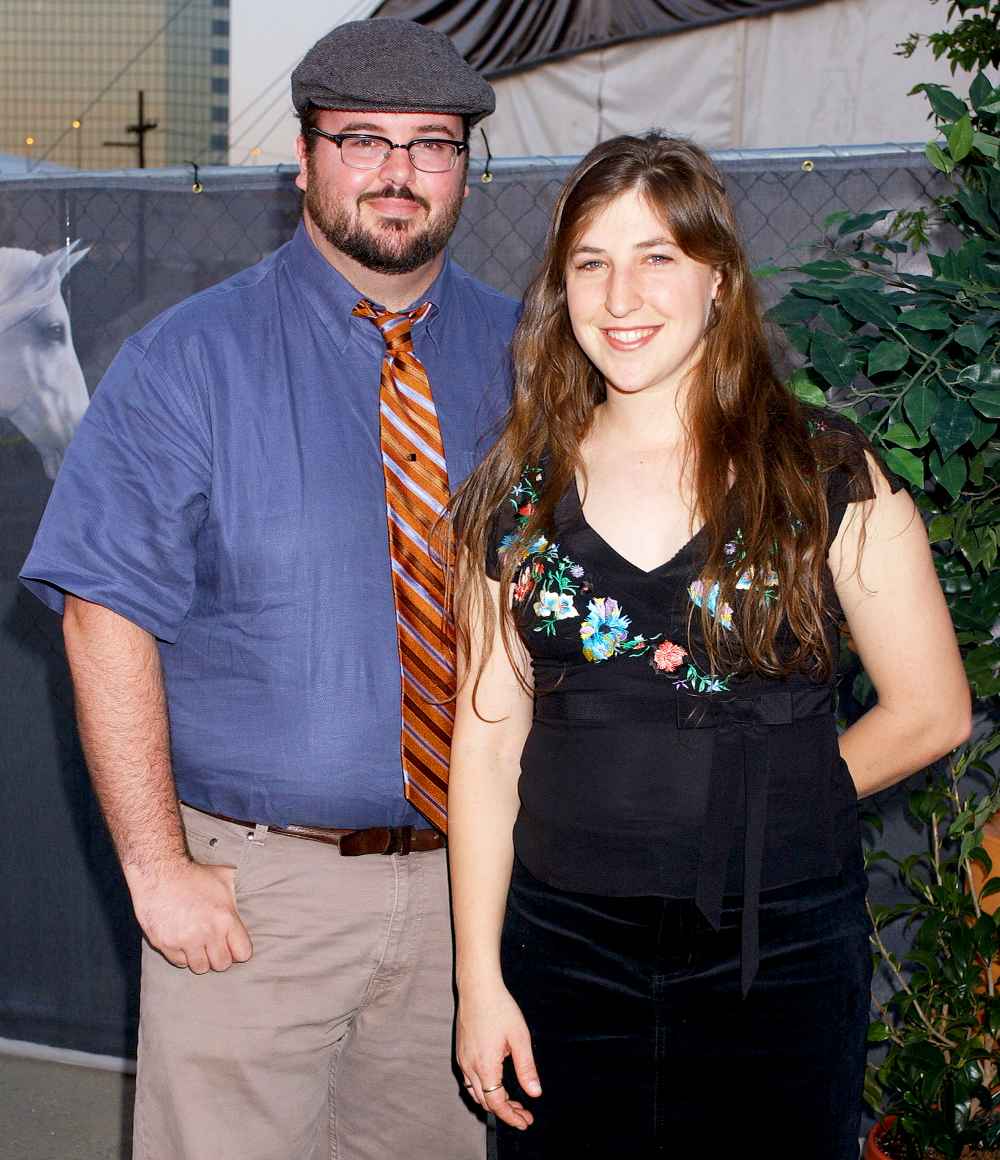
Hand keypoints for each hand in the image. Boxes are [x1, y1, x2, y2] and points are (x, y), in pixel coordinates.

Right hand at [125, 858, 252, 972]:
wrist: (159, 871)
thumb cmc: (192, 873)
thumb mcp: (223, 878)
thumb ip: (235, 896)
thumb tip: (249, 893)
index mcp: (226, 918)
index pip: (243, 953)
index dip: (238, 951)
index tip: (232, 946)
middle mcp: (208, 933)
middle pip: (222, 964)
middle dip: (220, 957)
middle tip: (214, 947)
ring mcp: (185, 941)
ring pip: (200, 968)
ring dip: (201, 959)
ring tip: (198, 946)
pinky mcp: (166, 944)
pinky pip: (179, 962)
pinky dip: (182, 956)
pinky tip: (182, 942)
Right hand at [457, 981, 540, 1129]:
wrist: (477, 987)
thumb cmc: (500, 1008)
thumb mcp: (519, 1038)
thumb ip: (526, 1068)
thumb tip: (535, 1093)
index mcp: (486, 1066)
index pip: (496, 1103)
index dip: (511, 1117)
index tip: (524, 1122)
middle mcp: (470, 1067)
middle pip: (485, 1102)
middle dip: (505, 1111)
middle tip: (524, 1114)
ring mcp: (463, 1060)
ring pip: (476, 1093)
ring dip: (493, 1101)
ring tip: (513, 1102)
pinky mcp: (461, 1053)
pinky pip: (469, 1081)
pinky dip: (483, 1089)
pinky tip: (496, 1083)